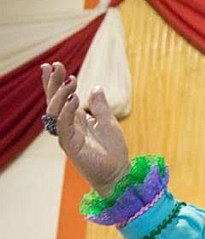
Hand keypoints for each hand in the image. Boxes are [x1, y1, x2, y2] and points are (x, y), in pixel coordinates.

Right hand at [42, 62, 130, 196]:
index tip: (56, 65)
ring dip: (60, 94)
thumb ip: (100, 107)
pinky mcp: (70, 145)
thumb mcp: (109, 123)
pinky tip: (73, 98)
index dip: (57, 83)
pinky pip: (63, 125)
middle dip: (52, 83)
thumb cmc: (114, 151)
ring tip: (70, 81)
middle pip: (54, 101)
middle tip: (54, 66)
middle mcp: (69, 126)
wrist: (118, 172)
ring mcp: (68, 135)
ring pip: (55, 111)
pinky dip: (66, 111)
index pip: (62, 98)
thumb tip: (96, 87)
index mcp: (77, 120)